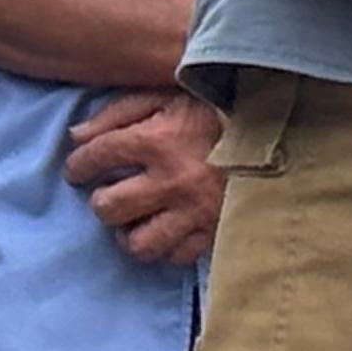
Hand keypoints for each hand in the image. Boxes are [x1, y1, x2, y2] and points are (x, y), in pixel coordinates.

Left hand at [64, 89, 224, 266]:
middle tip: (109, 192)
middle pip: (108, 208)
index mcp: (157, 139)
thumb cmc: (212, 106)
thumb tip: (76, 138)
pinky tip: (164, 228)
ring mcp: (195, 210)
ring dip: (129, 232)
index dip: (78, 165)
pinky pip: (176, 255)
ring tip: (134, 218)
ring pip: (140, 243)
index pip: (96, 157)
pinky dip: (164, 245)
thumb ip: (118, 113)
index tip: (79, 169)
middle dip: (102, 200)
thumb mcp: (164, 95)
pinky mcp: (215, 230)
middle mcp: (172, 180)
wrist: (275, 126)